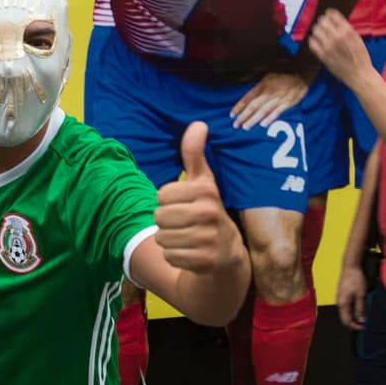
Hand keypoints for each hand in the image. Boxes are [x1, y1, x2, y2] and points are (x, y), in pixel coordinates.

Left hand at [154, 122, 246, 273]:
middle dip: (166, 222)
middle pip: (159, 217)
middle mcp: (210, 214)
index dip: (167, 202)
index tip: (183, 205)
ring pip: (162, 238)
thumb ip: (195, 154)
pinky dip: (175, 256)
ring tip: (187, 237)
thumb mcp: (203, 182)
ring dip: (170, 240)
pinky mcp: (205, 261)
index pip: (161, 195)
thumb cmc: (207, 211)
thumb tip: (198, 123)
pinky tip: (190, 253)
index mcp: (206, 191)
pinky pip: (170, 256)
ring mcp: (209, 239)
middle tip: (184, 224)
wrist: (226, 253)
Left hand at [230, 72, 307, 130]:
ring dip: (253, 120)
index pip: (247, 98)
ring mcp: (278, 99)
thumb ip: (252, 74)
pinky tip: (263, 124)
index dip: (239, 107)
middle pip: (253, 107)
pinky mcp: (287, 103)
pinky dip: (270, 119)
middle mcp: (268, 93)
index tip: (232, 115)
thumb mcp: (265, 68)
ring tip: (245, 127)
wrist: (301, 72)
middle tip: (236, 125)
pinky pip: (277, 112)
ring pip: (263, 111)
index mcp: (261, 85)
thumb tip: (241, 79)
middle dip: (243, 117)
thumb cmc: (283, 69)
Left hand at [308, 10, 374, 87]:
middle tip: (323, 24)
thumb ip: (346, 30)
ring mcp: (328, 46)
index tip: (328, 14)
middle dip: (322, 22)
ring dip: (317, 30)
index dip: (330, 14)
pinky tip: (317, 42)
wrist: (360, 75)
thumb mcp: (357, 39)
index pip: (333, 15)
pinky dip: (313, 40)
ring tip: (320, 33)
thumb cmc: (361, 57)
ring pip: (315, 30)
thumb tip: (335, 21)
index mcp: (347, 31)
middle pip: (322, 21)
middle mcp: (337, 37)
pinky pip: (312, 43)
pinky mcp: (323, 55)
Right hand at [336, 264, 368, 329]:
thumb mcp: (361, 295)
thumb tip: (361, 320)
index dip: (354, 326)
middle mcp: (339, 302)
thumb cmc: (355, 279)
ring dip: (353, 315)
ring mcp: (340, 297)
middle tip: (364, 323)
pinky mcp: (342, 293)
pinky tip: (359, 307)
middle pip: (344, 317)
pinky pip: (346, 305)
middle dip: (353, 322)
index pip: (346, 321)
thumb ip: (360, 308)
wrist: (350, 266)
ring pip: (345, 311)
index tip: (363, 327)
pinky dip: (352, 309)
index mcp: (343, 303)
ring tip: (363, 315)